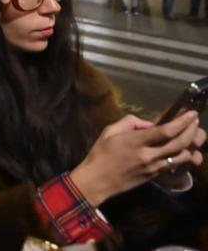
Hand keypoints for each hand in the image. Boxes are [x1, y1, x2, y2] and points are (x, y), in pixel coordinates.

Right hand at [69, 111, 204, 206]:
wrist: (97, 180)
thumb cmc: (100, 154)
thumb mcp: (109, 131)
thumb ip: (130, 122)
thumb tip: (149, 123)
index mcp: (135, 142)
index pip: (165, 131)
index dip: (182, 122)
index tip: (191, 113)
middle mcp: (148, 155)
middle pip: (179, 144)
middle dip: (192, 131)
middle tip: (195, 121)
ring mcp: (154, 167)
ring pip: (182, 157)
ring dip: (192, 146)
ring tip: (195, 135)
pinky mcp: (156, 176)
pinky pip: (175, 164)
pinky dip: (184, 156)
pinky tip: (185, 149)